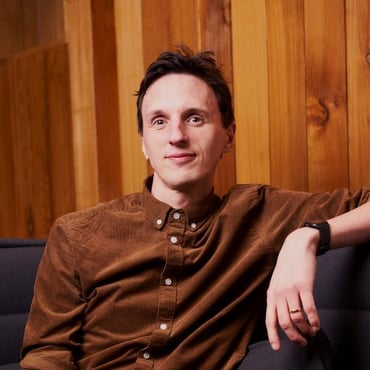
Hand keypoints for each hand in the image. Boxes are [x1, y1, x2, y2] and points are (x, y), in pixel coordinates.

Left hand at [265, 227, 320, 349]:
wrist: (296, 247)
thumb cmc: (288, 266)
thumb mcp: (277, 281)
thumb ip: (277, 297)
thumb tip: (280, 316)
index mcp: (271, 294)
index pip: (269, 319)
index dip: (273, 335)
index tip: (277, 347)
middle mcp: (279, 293)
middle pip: (284, 323)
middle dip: (294, 337)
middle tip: (302, 342)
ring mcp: (291, 290)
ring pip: (297, 319)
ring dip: (306, 330)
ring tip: (311, 332)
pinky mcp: (304, 286)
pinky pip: (309, 309)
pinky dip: (314, 321)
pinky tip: (317, 325)